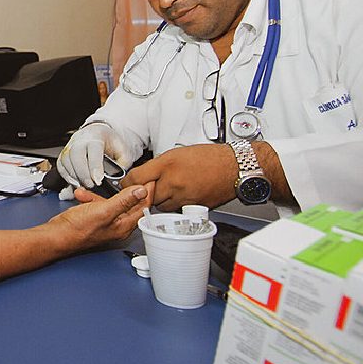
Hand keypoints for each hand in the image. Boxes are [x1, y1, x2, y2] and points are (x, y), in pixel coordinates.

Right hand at [47, 184, 148, 249]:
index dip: (149, 191)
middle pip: (131, 204)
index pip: (144, 206)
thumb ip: (124, 200)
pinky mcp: (95, 218)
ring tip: (93, 189)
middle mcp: (117, 225)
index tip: (151, 177)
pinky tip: (83, 195)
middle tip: (131, 176)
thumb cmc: (77, 230)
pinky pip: (99, 204)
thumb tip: (141, 191)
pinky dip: (92, 198)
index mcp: (124, 225)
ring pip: (113, 202)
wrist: (56, 236)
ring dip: (103, 194)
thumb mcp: (104, 211)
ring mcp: (106, 222)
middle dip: (128, 189)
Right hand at [57, 123, 131, 187]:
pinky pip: (61, 165)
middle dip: (83, 173)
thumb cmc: (110, 143)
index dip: (95, 167)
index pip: (93, 150)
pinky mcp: (64, 154)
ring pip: (66, 160)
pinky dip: (66, 176)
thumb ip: (121, 164)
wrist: (99, 134)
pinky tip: (75, 183)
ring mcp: (70, 146)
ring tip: (84, 186)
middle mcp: (80, 140)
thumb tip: (116, 178)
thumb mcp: (123, 151)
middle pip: (76, 155)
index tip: (98, 180)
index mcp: (96, 136)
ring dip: (74, 176)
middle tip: (91, 185)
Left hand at [121, 144, 236, 210]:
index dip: (129, 182)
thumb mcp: (177, 153)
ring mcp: (183, 197)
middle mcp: (173, 182)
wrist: (234, 168)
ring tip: (168, 191)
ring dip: (160, 201)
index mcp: (167, 164)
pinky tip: (180, 196)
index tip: (128, 183)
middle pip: (146, 195)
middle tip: (149, 188)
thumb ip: (158, 165)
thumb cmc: (210, 157)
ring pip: (160, 206)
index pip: (136, 178)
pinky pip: (175, 210)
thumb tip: (143, 175)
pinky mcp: (192, 208)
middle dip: (145, 193)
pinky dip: (174, 206)